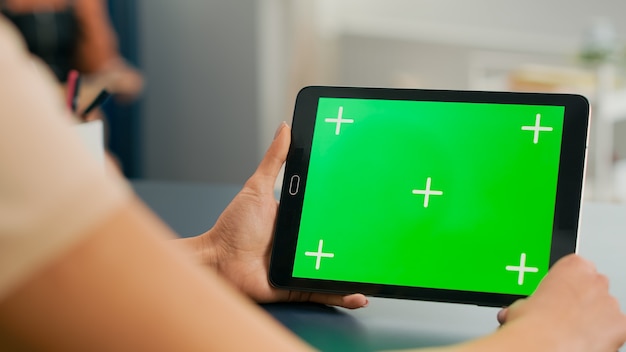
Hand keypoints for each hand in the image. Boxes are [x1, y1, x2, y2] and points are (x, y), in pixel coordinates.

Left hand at [184, 122, 366, 308]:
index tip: (369, 201)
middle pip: (338, 241)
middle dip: (360, 241)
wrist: (217, 262)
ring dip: (358, 271)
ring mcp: (302, 265)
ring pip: (337, 268)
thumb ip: (274, 161)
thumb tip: (285, 128)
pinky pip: (324, 290)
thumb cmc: (232, 227)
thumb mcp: (257, 188)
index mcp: (299, 219)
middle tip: (383, 235)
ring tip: (379, 268)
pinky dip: (342, 294)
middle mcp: (303, 242)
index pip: (329, 212)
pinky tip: (360, 294)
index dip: (349, 209)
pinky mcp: (298, 286)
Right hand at [497, 254, 625, 351]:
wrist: (543, 345)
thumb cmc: (533, 322)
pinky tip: (584, 341)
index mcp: (574, 266)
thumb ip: (534, 299)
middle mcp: (596, 280)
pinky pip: (614, 330)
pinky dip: (603, 336)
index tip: (556, 294)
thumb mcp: (523, 302)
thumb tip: (523, 310)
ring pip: (605, 309)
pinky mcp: (621, 326)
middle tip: (563, 315)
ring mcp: (611, 303)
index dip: (565, 283)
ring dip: (593, 318)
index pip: (576, 266)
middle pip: (593, 286)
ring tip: (572, 332)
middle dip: (582, 299)